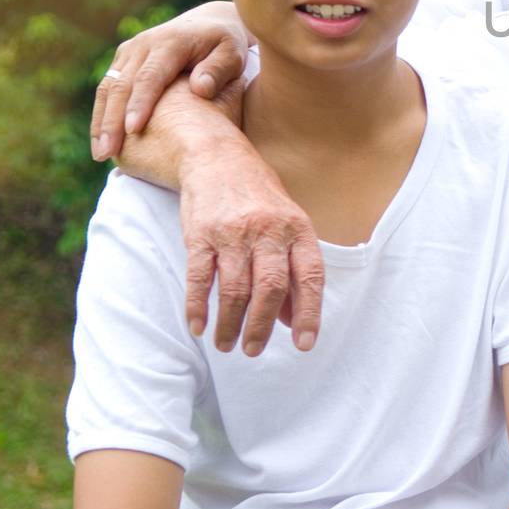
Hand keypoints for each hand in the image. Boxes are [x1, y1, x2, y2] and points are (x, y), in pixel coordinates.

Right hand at [91, 1, 249, 160]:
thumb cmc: (225, 46)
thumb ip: (219, 69)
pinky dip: (103, 115)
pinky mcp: (123, 61)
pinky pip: (107, 89)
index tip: (134, 130)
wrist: (209, 24)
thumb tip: (200, 88)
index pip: (150, 76)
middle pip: (121, 85)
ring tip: (101, 153)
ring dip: (101, 121)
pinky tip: (102, 141)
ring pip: (108, 88)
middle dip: (112, 120)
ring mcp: (130, 52)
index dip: (140, 103)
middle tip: (106, 152)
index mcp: (171, 42)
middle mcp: (144, 44)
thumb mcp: (232, 54)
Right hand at [175, 126, 323, 355]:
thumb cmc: (260, 198)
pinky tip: (199, 327)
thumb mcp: (287, 226)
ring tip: (227, 344)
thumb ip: (293, 271)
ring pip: (234, 288)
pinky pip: (199, 278)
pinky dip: (198, 307)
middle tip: (253, 350)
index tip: (304, 344)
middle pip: (270, 287)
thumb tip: (293, 320)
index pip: (310, 276)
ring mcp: (233, 232)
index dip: (309, 313)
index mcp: (297, 229)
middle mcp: (268, 230)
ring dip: (230, 323)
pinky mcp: (201, 234)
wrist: (218, 158)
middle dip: (262, 326)